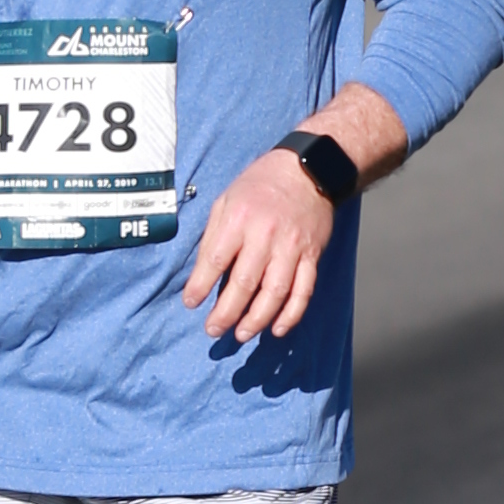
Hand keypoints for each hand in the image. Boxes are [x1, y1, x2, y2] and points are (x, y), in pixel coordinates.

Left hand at [184, 145, 345, 352]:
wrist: (308, 169)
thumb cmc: (261, 185)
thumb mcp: (227, 199)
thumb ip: (213, 235)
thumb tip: (201, 273)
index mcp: (239, 219)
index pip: (215, 260)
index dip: (200, 286)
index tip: (191, 303)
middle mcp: (266, 235)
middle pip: (244, 284)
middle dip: (226, 312)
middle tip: (213, 330)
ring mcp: (291, 248)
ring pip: (274, 293)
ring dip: (256, 320)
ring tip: (241, 334)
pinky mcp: (311, 255)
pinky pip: (303, 291)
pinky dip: (291, 314)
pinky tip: (277, 328)